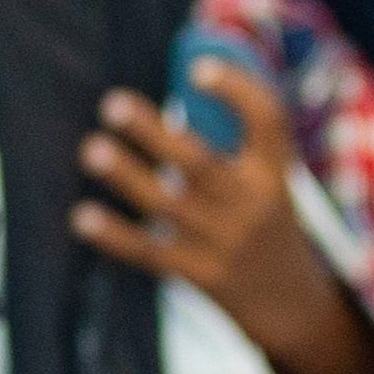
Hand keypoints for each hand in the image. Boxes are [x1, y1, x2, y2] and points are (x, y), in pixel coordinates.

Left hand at [74, 69, 373, 373]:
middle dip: (154, 133)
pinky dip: (115, 236)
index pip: (269, 121)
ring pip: (168, 205)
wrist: (292, 306)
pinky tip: (82, 216)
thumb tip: (167, 97)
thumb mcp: (267, 184)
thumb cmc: (262, 225)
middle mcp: (253, 204)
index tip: (196, 68)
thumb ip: (229, 148)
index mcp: (274, 173)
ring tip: (91, 148)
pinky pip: (151, 252)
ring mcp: (226, 242)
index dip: (237, 91)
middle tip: (113, 103)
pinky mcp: (201, 276)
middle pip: (200, 163)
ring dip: (126, 176)